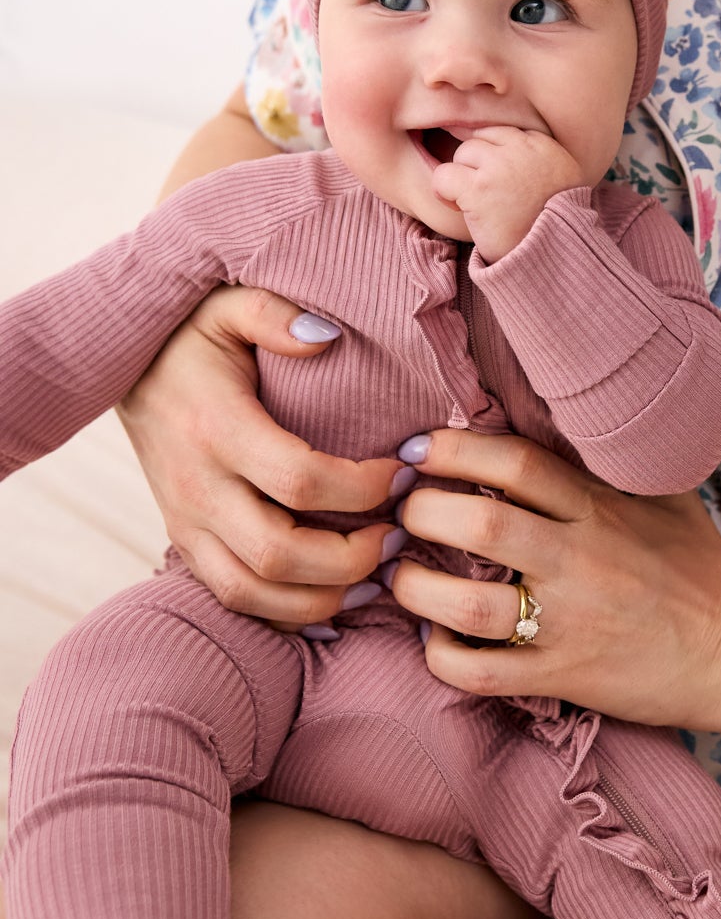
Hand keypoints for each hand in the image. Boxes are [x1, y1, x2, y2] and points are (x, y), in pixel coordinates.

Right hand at [117, 286, 404, 623]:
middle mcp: (196, 487)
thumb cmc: (190, 337)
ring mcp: (185, 523)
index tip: (401, 472)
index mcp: (216, 428)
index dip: (361, 487)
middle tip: (397, 535)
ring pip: (251, 593)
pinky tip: (334, 602)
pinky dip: (286, 614)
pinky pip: (233, 600)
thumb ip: (275, 314)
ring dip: (322, 599)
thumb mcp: (226, 304)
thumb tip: (327, 337)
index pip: (299, 478)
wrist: (120, 372)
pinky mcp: (185, 543)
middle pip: (277, 554)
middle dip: (350, 559)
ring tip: (375, 577)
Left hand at [389, 428, 720, 730]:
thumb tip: (561, 414)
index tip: (417, 451)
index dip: (453, 448)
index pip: (515, 461)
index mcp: (600, 507)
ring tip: (398, 579)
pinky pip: (485, 673)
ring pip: (470, 602)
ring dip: (416, 589)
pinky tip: (434, 638)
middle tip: (398, 513)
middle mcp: (581, 558)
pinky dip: (443, 656)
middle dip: (421, 512)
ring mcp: (571, 621)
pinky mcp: (566, 675)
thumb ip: (612, 462)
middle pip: (481, 523)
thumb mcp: (666, 496)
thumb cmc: (699, 569)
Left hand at [430, 127, 585, 260]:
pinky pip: (443, 175)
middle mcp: (523, 150)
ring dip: (462, 177)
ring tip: (474, 203)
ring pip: (462, 152)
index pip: (503, 133)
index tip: (496, 180)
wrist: (554, 256)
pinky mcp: (479, 188)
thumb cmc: (554, 226)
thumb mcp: (562, 181)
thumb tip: (500, 154)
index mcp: (545, 146)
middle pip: (480, 139)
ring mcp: (499, 167)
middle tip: (485, 194)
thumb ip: (536, 160)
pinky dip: (443, 192)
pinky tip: (458, 207)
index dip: (493, 156)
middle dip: (476, 165)